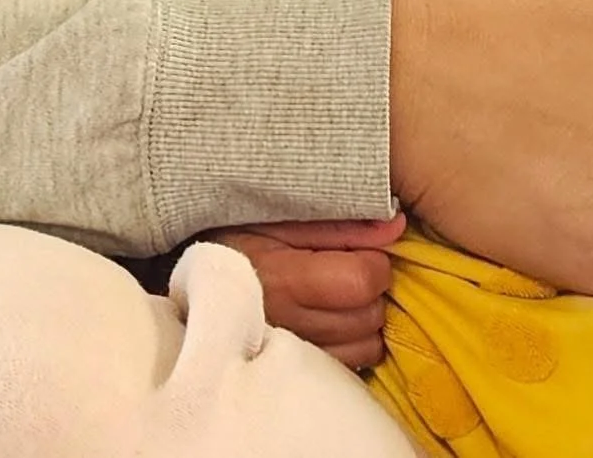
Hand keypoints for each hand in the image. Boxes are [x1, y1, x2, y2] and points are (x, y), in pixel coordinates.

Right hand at [210, 215, 405, 368]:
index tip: (361, 252)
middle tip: (348, 271)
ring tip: (339, 297)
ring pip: (367, 347)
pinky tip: (330, 321)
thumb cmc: (238, 237)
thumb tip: (395, 226)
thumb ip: (338, 223)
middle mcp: (288, 325)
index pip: (360, 282)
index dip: (372, 262)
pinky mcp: (296, 375)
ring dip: (363, 320)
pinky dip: (351, 343)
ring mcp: (291, 356)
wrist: (197, 279)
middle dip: (370, 291)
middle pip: (369, 317)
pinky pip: (350, 366)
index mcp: (282, 279)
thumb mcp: (278, 217)